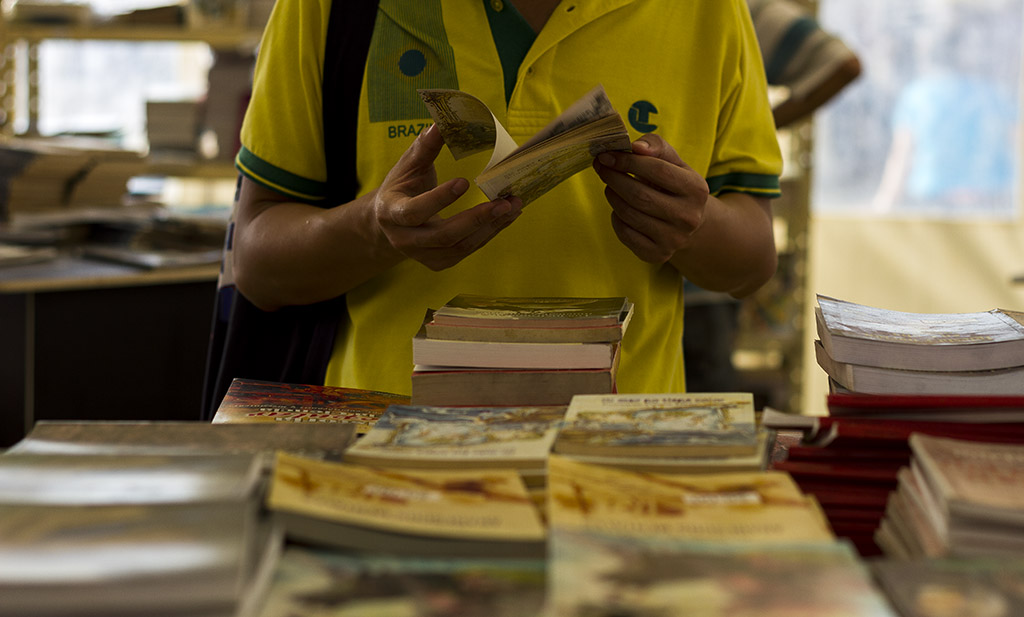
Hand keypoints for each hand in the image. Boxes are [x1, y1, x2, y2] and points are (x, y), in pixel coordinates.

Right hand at [373, 124, 522, 270]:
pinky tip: (506, 216)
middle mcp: (404, 239)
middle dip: (478, 219)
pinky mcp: (439, 262)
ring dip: (490, 227)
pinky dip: (489, 233)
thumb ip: (425, 147)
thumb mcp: (407, 166)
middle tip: (505, 202)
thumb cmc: (401, 187)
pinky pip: (467, 250)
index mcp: (391, 212)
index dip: (439, 199)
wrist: (389, 223)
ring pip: (460, 247)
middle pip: (444, 236)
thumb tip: (442, 122)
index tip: (465, 182)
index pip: (414, 211)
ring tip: (513, 206)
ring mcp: (422, 255)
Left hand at [592, 134, 709, 263]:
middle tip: (602, 168)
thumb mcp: (675, 163)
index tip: (607, 155)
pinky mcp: (658, 255)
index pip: (657, 170)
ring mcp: (674, 239)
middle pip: (639, 195)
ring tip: (610, 186)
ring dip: (613, 196)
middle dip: (614, 179)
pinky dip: (616, 219)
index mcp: (696, 189)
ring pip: (629, 214)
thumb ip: (657, 147)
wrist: (690, 223)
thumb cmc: (675, 186)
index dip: (628, 161)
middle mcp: (688, 217)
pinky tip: (619, 209)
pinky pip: (625, 234)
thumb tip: (637, 147)